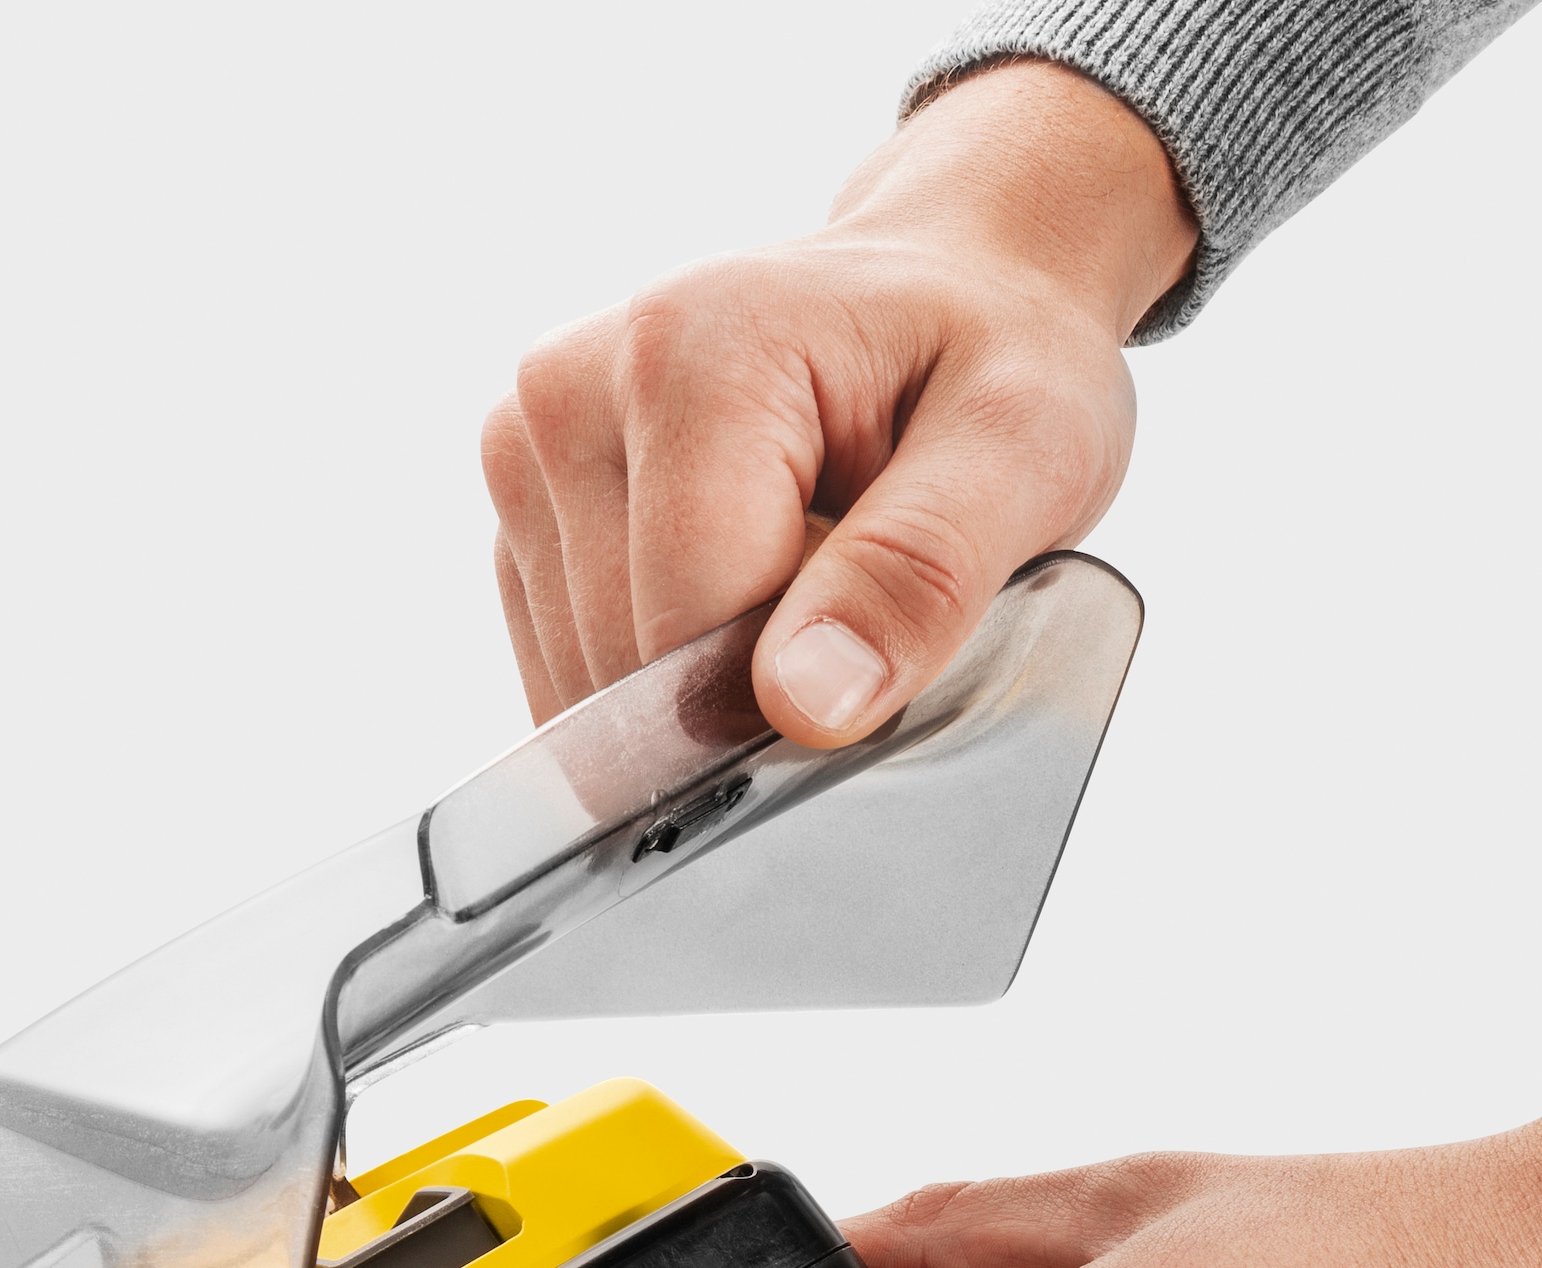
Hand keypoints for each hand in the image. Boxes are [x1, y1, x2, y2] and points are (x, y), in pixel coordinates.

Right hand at [481, 61, 1194, 742]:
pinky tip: (737, 591)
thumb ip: (919, 574)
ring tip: (800, 575)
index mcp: (688, 357)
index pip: (688, 635)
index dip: (790, 691)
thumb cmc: (988, 357)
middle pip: (632, 668)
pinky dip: (663, 671)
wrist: (953, 287)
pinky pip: (574, 670)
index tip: (881, 629)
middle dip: (748, 682)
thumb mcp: (1018, 452)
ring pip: (593, 685)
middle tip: (854, 588)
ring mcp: (528, 452)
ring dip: (704, 678)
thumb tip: (802, 706)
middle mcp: (571, 392)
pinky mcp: (522, 509)